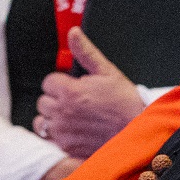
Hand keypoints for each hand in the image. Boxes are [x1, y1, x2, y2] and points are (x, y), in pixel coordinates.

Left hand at [32, 30, 145, 158]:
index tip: (74, 87)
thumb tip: (73, 33)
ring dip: (53, 117)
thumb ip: (86, 52)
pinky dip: (57, 134)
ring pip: (42, 120)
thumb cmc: (125, 103)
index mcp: (70, 91)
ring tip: (72, 116)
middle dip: (56, 99)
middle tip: (76, 101)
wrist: (136, 132)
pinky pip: (49, 138)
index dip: (61, 83)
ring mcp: (63, 131)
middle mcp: (62, 111)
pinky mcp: (66, 146)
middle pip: (43, 100)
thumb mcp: (108, 72)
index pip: (48, 82)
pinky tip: (73, 130)